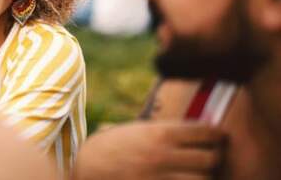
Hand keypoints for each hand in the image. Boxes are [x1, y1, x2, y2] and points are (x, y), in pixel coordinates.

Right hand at [73, 121, 225, 179]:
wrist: (85, 169)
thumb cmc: (106, 147)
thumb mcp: (133, 130)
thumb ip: (158, 131)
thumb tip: (186, 131)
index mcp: (159, 132)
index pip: (204, 131)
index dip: (216, 134)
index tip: (219, 136)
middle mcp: (164, 154)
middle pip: (209, 158)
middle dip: (214, 158)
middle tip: (212, 156)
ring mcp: (161, 178)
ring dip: (202, 177)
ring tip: (197, 173)